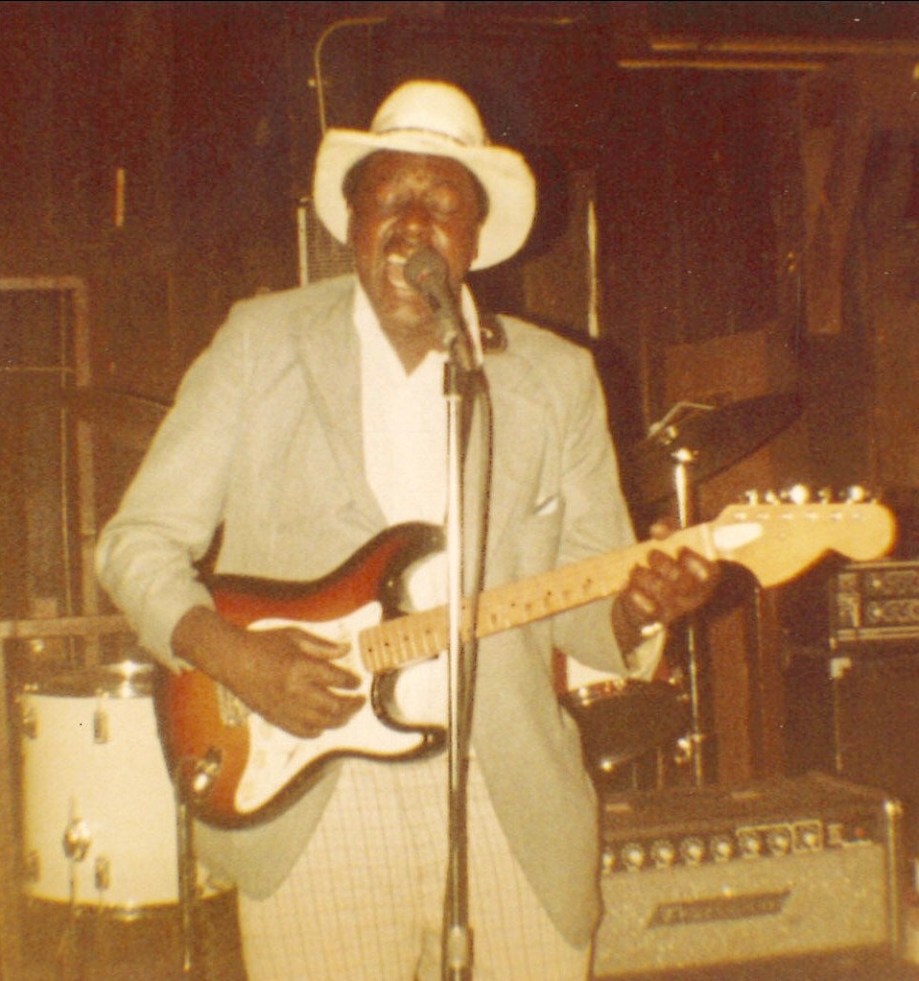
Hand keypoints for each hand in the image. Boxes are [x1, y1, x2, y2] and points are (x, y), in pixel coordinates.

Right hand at [172, 607, 365, 737]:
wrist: (231, 659)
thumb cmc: (263, 644)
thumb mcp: (294, 636)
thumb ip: (323, 645)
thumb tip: (347, 650)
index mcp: (300, 666)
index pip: (337, 680)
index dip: (352, 682)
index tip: (357, 681)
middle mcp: (294, 691)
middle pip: (334, 706)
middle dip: (352, 705)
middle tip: (360, 701)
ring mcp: (284, 708)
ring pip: (322, 723)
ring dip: (340, 720)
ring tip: (348, 713)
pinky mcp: (275, 718)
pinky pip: (302, 732)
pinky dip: (317, 731)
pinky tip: (324, 724)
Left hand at [612, 519, 720, 650]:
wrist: (646, 594)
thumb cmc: (665, 561)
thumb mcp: (670, 540)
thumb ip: (668, 529)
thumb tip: (658, 530)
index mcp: (705, 577)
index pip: (709, 572)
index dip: (695, 560)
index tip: (680, 549)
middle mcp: (694, 596)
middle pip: (683, 581)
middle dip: (664, 564)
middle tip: (651, 554)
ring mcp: (676, 609)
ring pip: (662, 592)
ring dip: (645, 576)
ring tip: (635, 568)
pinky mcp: (656, 618)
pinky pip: (645, 607)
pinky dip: (634, 592)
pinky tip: (627, 583)